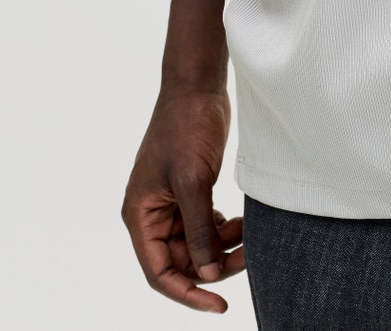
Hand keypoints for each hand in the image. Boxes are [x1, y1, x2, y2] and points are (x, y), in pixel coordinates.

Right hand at [121, 85, 241, 313]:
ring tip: (251, 236)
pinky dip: (224, 230)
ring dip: (223, 248)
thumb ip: (200, 230)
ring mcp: (172, 203)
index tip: (218, 305)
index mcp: (140, 214)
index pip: (159, 272)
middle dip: (213, 266)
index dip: (187, 293)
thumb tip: (207, 274)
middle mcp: (152, 214)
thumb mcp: (194, 181)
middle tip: (249, 258)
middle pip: (181, 262)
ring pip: (197, 246)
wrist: (198, 85)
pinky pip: (206, 226)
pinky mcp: (191, 191)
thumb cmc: (186, 126)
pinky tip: (242, 223)